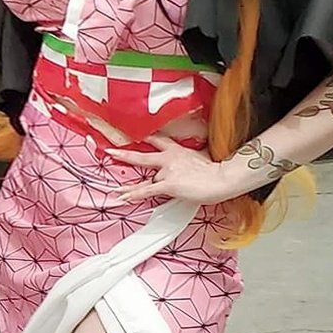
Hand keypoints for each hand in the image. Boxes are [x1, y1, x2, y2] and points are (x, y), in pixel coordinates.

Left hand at [108, 134, 242, 206]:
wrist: (222, 178)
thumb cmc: (216, 170)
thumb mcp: (202, 156)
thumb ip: (192, 156)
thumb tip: (193, 160)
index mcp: (177, 150)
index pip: (157, 140)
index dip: (145, 138)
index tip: (133, 135)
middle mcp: (169, 159)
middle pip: (142, 156)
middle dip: (124, 155)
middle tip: (110, 151)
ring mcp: (167, 172)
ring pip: (144, 178)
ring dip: (130, 186)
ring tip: (116, 190)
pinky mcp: (168, 185)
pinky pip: (147, 191)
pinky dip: (134, 194)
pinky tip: (124, 197)